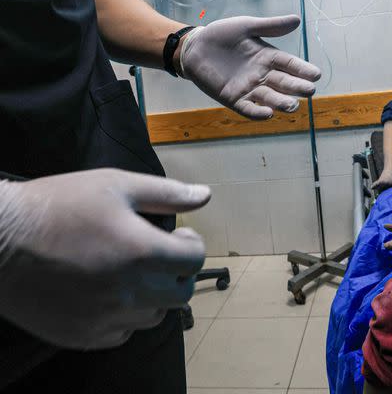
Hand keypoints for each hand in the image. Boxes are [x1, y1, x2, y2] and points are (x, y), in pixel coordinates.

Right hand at [0, 169, 209, 349]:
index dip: (191, 244)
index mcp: (141, 252)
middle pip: (181, 292)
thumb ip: (165, 193)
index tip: (177, 235)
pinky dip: (126, 315)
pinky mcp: (84, 335)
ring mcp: (106, 317)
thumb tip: (205, 195)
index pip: (195, 260)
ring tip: (132, 272)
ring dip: (155, 294)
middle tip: (159, 254)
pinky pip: (124, 332)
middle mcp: (129, 290)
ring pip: (155, 314)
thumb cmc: (57, 206)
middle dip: (178, 271)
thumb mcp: (115, 185)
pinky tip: (108, 292)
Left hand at [179, 15, 321, 119]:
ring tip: (292, 105)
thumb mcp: (246, 26)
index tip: (317, 75)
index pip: (290, 65)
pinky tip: (268, 113)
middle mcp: (262, 75)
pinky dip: (258, 112)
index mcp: (268, 57)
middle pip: (284, 83)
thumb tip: (297, 20)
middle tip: (310, 91)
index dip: (303, 70)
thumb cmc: (222, 35)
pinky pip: (248, 108)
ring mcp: (249, 88)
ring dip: (282, 102)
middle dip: (297, 88)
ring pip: (270, 98)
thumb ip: (271, 27)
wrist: (194, 47)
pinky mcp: (233, 99)